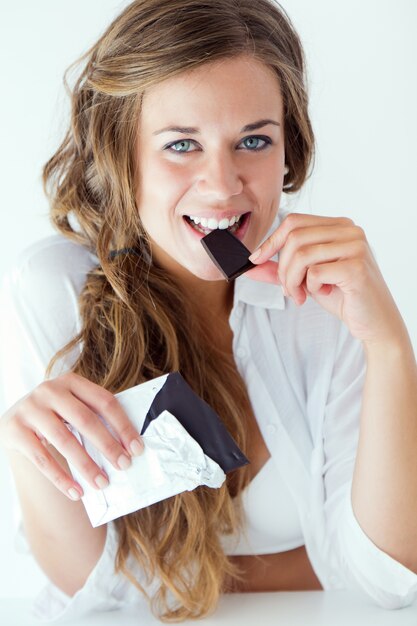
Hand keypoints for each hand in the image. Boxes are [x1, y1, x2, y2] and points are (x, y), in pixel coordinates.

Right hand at [0, 373, 143, 499]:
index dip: (123, 425)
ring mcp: (30, 409)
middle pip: (85, 420)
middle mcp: (49, 390)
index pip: (104, 401)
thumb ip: (95, 416)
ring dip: (86, 465)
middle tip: (124, 465)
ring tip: (102, 483)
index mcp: (71, 381)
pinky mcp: (15, 430)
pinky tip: (76, 492)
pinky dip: (60, 478)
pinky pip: (42, 458)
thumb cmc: (56, 414)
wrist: (15, 418)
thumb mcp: (72, 405)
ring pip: (64, 440)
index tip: (137, 448)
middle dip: (108, 445)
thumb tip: (129, 447)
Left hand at [247, 213, 406, 344]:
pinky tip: (323, 293)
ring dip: (292, 281)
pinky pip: (315, 272)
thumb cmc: (342, 296)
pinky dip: (310, 287)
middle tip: (289, 289)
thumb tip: (249, 265)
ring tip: (301, 295)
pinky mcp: (357, 266)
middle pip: (295, 237)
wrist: (373, 321)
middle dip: (282, 268)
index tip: (256, 259)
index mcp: (338, 226)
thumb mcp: (306, 278)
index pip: (294, 221)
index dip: (271, 241)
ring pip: (302, 255)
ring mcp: (356, 246)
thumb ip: (280, 269)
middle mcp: (350, 230)